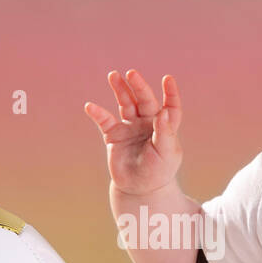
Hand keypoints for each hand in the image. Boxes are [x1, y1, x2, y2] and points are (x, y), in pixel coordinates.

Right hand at [85, 69, 182, 196]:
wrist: (138, 189)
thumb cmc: (157, 171)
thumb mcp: (166, 154)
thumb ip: (165, 132)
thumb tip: (163, 111)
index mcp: (164, 126)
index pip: (170, 105)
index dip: (170, 93)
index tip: (167, 79)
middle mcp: (147, 123)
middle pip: (144, 99)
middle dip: (138, 86)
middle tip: (132, 73)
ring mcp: (130, 127)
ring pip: (125, 103)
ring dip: (120, 89)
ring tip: (113, 75)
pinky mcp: (114, 135)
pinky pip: (105, 121)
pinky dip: (98, 114)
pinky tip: (90, 107)